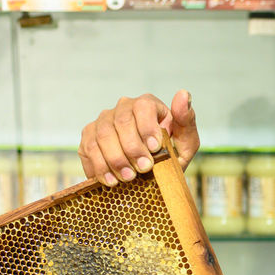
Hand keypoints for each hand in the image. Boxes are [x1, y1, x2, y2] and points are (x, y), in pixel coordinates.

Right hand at [78, 89, 198, 186]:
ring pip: (103, 136)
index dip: (147, 127)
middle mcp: (122, 108)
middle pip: (121, 123)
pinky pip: (88, 149)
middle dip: (132, 148)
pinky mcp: (89, 137)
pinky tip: (110, 181)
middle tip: (144, 168)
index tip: (155, 148)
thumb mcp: (186, 141)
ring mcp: (103, 121)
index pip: (143, 107)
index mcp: (147, 104)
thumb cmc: (171, 153)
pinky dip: (99, 167)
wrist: (153, 172)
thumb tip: (183, 94)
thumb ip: (186, 120)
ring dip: (115, 159)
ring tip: (128, 178)